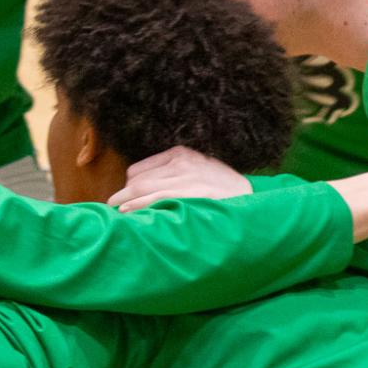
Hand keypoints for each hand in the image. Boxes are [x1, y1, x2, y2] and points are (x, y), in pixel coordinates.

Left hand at [108, 145, 249, 210]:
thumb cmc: (224, 191)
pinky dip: (138, 206)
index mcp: (179, 154)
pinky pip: (156, 198)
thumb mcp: (198, 173)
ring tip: (115, 213)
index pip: (139, 169)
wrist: (254, 200)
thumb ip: (174, 176)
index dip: (130, 186)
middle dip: (124, 195)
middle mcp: (180, 162)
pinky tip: (127, 212)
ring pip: (142, 188)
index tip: (124, 199)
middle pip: (137, 179)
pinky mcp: (190, 191)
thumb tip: (143, 190)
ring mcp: (185, 176)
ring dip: (125, 202)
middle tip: (113, 207)